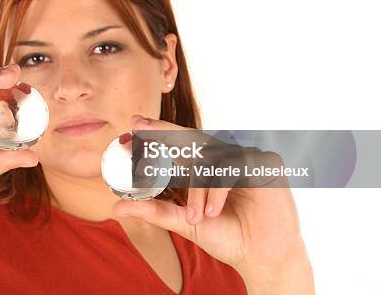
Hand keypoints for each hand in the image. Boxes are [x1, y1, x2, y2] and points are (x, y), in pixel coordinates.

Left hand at [112, 115, 312, 289]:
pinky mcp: (265, 164)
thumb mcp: (184, 223)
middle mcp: (224, 157)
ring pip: (211, 158)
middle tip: (143, 129)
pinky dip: (219, 189)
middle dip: (165, 133)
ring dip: (198, 188)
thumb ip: (153, 211)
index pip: (179, 143)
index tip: (133, 123)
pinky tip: (213, 211)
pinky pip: (235, 167)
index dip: (157, 131)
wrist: (262, 257)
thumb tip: (116, 208)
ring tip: (194, 217)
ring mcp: (244, 158)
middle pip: (193, 139)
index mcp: (205, 166)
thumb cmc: (226, 235)